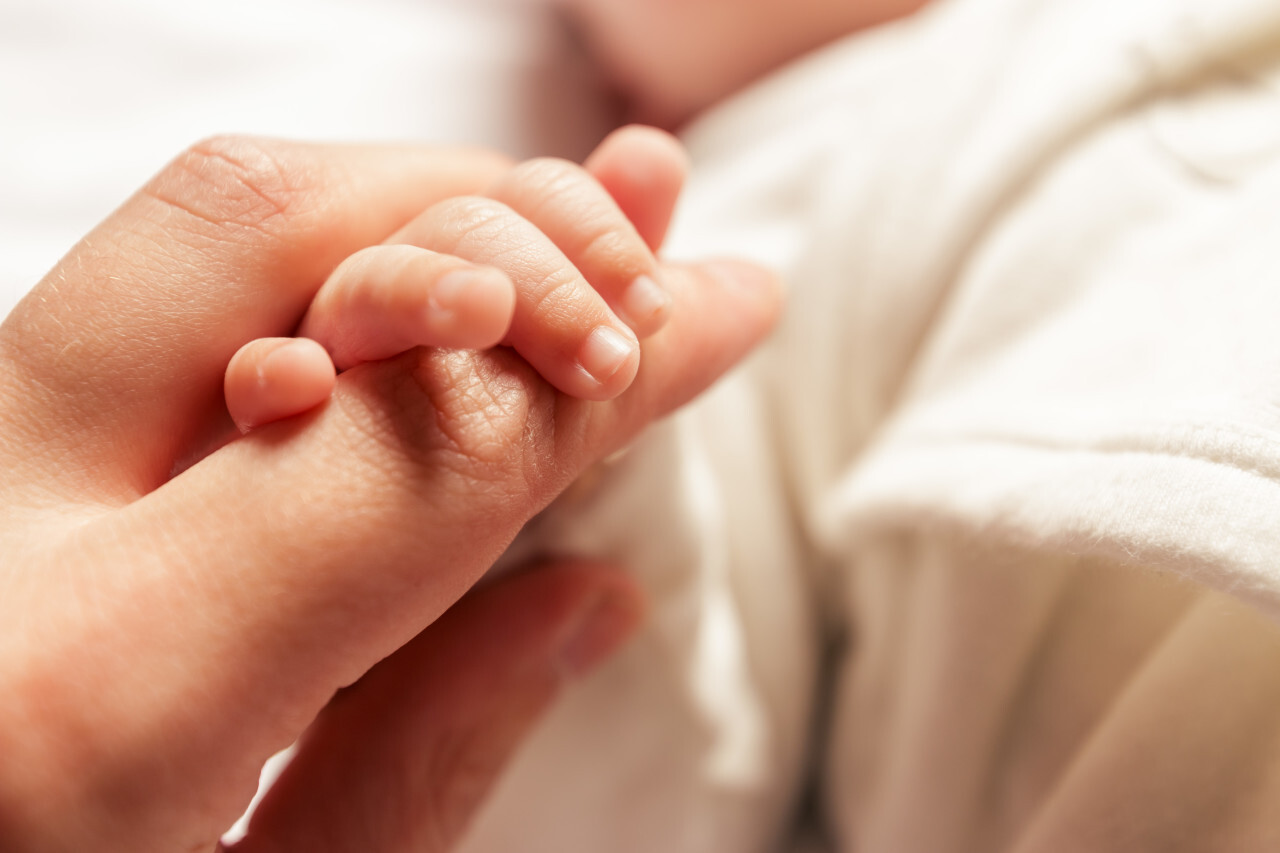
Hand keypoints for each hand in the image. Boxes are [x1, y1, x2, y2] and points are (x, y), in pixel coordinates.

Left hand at [0, 135, 779, 850]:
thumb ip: (425, 759)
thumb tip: (587, 594)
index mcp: (78, 701)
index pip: (416, 444)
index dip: (601, 362)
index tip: (725, 304)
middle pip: (265, 231)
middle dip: (494, 216)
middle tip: (642, 247)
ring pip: (188, 220)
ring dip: (401, 206)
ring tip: (555, 231)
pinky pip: (142, 294)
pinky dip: (305, 261)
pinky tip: (412, 276)